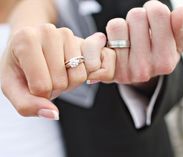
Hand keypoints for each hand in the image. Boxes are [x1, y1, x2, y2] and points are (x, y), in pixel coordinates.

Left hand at [0, 25, 114, 118]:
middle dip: (54, 89)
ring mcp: (68, 34)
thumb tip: (54, 114)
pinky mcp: (83, 40)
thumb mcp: (12, 87)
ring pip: (79, 76)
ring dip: (69, 84)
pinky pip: (92, 68)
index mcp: (26, 40)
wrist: (29, 47)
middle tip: (46, 79)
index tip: (33, 85)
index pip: (41, 85)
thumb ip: (27, 105)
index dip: (39, 95)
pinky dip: (82, 77)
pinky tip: (70, 69)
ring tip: (58, 74)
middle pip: (61, 82)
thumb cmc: (19, 67)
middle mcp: (48, 31)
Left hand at [106, 0, 182, 83]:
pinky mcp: (109, 70)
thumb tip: (181, 11)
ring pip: (117, 25)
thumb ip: (181, 28)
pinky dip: (108, 36)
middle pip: (136, 15)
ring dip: (123, 26)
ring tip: (130, 38)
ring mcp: (124, 70)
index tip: (154, 19)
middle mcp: (145, 69)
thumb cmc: (158, 54)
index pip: (158, 13)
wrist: (139, 73)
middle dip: (138, 18)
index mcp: (165, 61)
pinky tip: (117, 44)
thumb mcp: (176, 44)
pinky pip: (101, 41)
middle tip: (140, 31)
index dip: (154, 9)